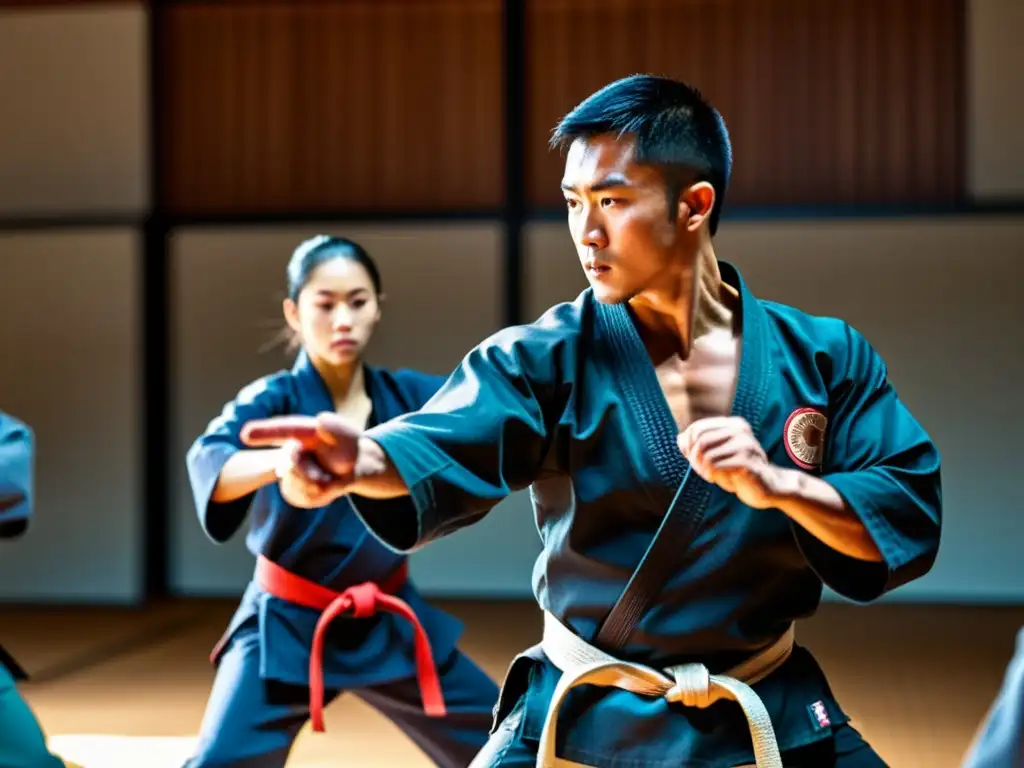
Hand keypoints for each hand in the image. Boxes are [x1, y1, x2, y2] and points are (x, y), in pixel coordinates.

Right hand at [242, 413, 360, 506]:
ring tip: (330, 476)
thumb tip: (321, 420)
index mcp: (301, 431)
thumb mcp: (348, 435)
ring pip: (301, 485)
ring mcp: (289, 471)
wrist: (352, 467)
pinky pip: (306, 498)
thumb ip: (336, 428)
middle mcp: (291, 449)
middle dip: (313, 474)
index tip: (245, 434)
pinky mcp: (292, 489)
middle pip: (294, 467)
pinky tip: (326, 485)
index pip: (281, 431)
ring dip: (322, 485)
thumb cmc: (347, 446)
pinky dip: (323, 495)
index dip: (264, 433)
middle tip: (329, 472)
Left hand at [677, 416, 789, 508]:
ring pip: (706, 456)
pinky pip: (715, 468)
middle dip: (695, 460)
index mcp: (734, 424)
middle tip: (703, 472)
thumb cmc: (739, 470)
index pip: (697, 428)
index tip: (690, 458)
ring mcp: (745, 445)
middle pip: (699, 442)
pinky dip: (715, 477)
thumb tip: (679, 438)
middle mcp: (740, 430)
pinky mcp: (746, 461)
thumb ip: (700, 444)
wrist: (768, 487)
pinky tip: (728, 482)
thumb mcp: (719, 454)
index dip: (688, 444)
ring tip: (716, 477)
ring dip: (705, 471)